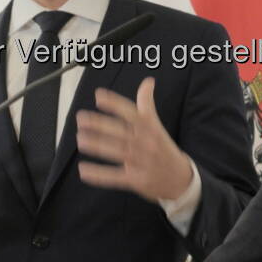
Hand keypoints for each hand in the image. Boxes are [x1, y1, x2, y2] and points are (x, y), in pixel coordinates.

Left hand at [76, 79, 192, 202]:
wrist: (181, 179)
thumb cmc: (163, 148)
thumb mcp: (157, 125)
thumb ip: (147, 104)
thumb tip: (148, 81)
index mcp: (150, 128)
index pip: (131, 113)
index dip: (115, 104)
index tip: (98, 96)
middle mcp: (145, 143)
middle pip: (121, 132)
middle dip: (100, 124)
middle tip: (81, 118)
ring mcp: (140, 162)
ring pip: (116, 152)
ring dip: (98, 146)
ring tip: (81, 139)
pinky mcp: (135, 180)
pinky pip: (115, 177)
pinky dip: (99, 174)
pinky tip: (84, 170)